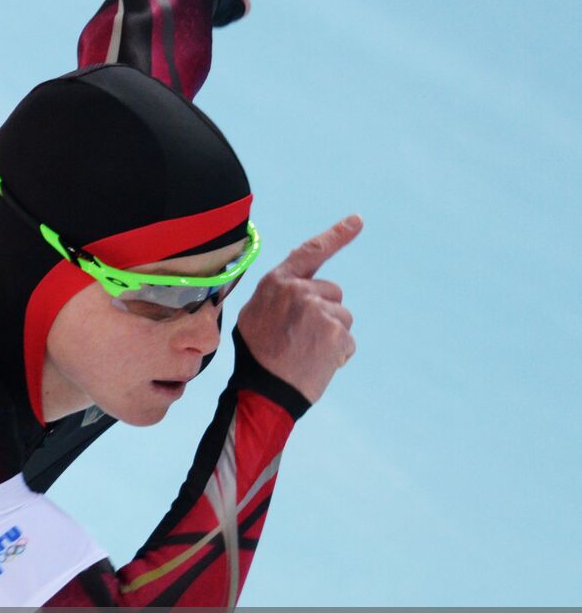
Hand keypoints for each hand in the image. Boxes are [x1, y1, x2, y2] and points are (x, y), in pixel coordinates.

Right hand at [235, 215, 361, 404]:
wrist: (263, 391)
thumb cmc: (257, 356)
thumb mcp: (254, 315)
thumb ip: (277, 295)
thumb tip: (295, 286)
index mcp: (276, 282)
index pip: (311, 252)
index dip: (336, 235)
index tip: (358, 220)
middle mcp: (298, 289)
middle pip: (332, 293)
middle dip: (324, 314)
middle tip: (300, 339)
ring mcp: (317, 309)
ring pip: (342, 317)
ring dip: (332, 336)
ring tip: (306, 353)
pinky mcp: (334, 331)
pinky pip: (348, 340)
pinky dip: (338, 354)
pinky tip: (317, 364)